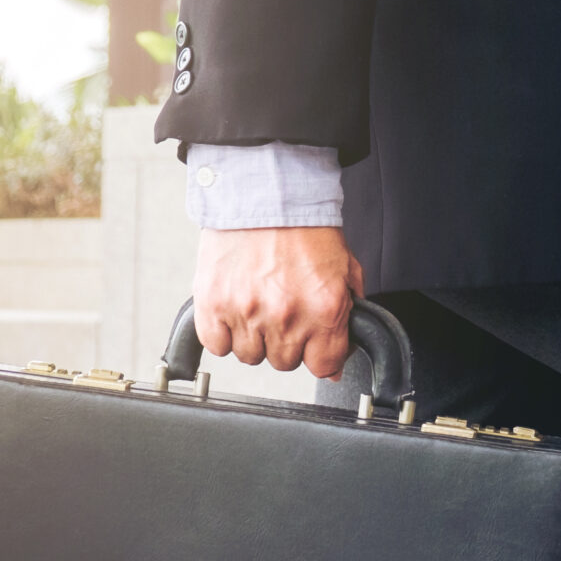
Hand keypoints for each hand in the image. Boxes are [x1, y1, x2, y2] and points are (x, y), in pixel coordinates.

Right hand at [193, 226, 366, 378]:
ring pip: (251, 356)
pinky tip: (234, 311)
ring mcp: (246, 312)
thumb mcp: (345, 269)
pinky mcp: (213, 304)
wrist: (266, 194)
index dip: (321, 356)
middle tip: (284, 313)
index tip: (315, 345)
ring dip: (255, 338)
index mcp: (324, 309)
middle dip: (287, 343)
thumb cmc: (305, 228)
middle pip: (285, 363)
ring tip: (259, 306)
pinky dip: (223, 334)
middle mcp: (286, 316)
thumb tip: (337, 363)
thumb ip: (348, 315)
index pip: (324, 366)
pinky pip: (217, 345)